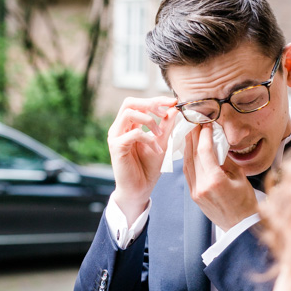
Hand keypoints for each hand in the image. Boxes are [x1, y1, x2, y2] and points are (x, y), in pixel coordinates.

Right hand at [107, 96, 178, 222]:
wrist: (139, 190)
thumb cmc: (148, 168)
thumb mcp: (161, 143)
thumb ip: (166, 126)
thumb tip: (174, 108)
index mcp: (128, 125)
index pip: (139, 103)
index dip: (156, 99)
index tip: (173, 102)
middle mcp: (119, 128)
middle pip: (129, 102)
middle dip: (150, 104)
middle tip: (165, 112)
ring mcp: (115, 137)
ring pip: (128, 113)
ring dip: (148, 120)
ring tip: (160, 134)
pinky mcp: (116, 147)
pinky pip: (133, 133)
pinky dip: (148, 138)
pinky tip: (156, 149)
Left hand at [183, 123, 258, 230]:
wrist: (240, 226)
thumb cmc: (245, 202)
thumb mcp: (240, 177)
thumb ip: (226, 159)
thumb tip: (217, 144)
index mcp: (215, 181)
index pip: (204, 151)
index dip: (203, 135)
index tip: (206, 124)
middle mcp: (202, 186)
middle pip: (192, 155)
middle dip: (193, 136)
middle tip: (195, 122)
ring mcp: (195, 192)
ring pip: (187, 163)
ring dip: (188, 146)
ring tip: (191, 133)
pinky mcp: (194, 196)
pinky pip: (187, 173)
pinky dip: (188, 159)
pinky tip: (191, 150)